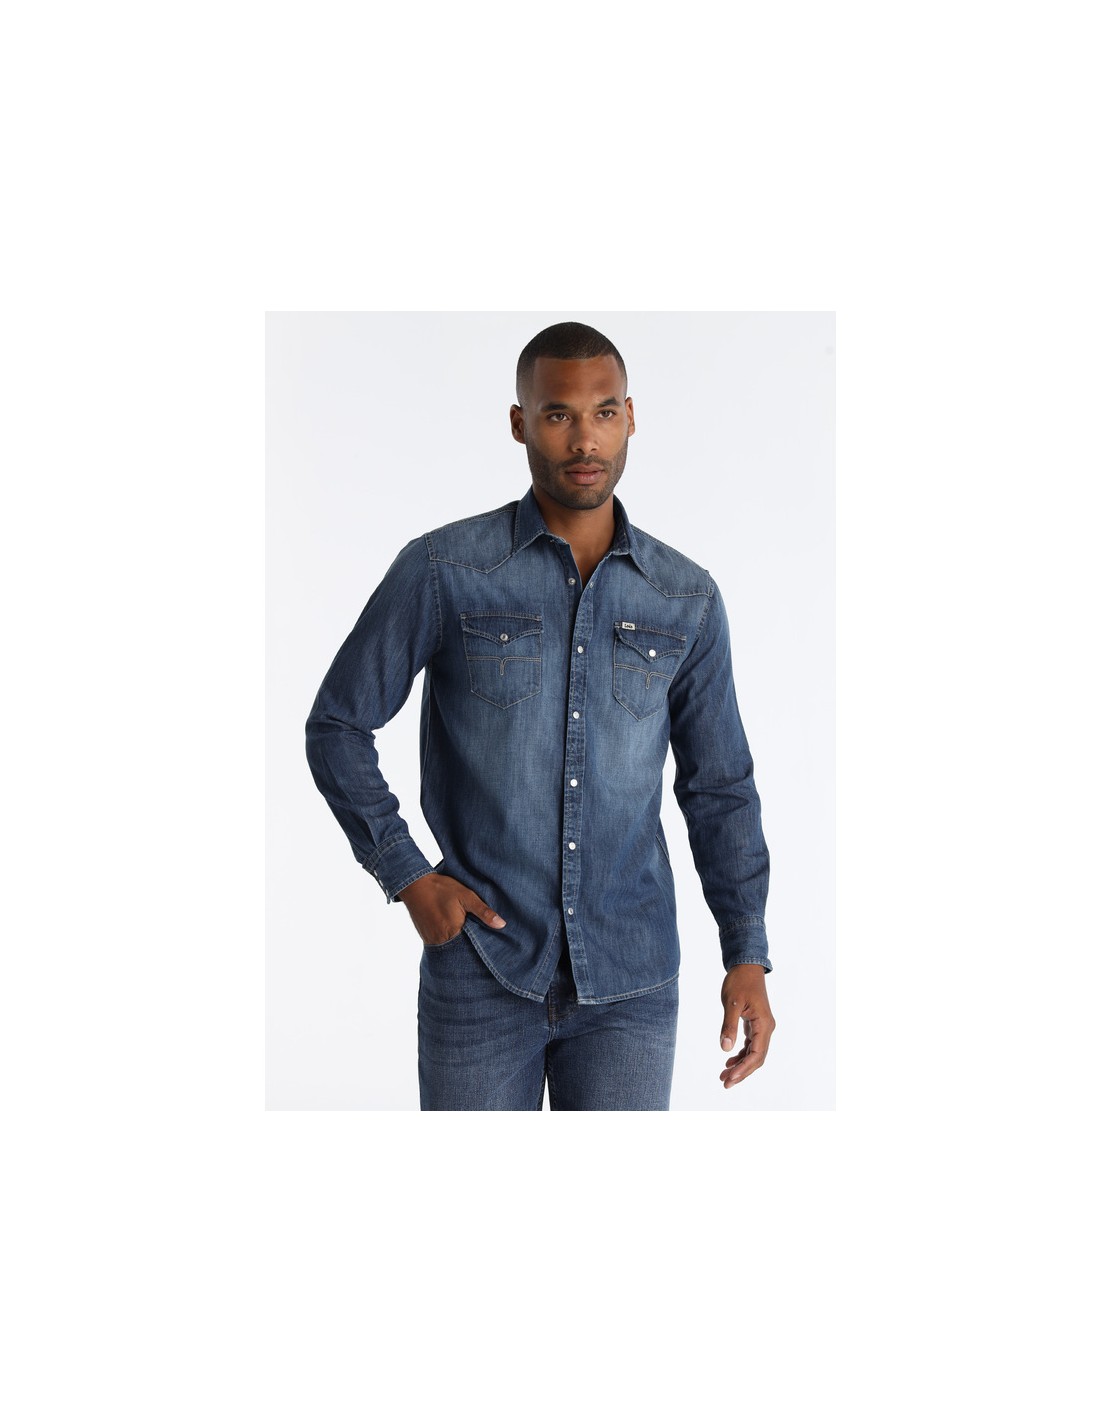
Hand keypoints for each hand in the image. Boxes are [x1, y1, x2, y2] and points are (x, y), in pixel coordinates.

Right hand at [396, 872, 506, 946]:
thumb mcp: (466, 896)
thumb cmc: (441, 889)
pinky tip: (452, 931)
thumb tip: (501, 925)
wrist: (415, 885)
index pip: (473, 946)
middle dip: (469, 945)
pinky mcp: (426, 938)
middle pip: (461, 949)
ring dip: (458, 943)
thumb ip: (483, 912)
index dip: (481, 942)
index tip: (488, 940)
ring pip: (450, 948)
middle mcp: (441, 940)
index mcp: (453, 932)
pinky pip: (440, 945)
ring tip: (465, 933)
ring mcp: (432, 941)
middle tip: (476, 935)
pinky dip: (448, 941)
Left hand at [718, 964, 774, 1087]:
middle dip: (742, 1072)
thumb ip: (729, 1026)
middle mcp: (766, 1028)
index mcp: (764, 1024)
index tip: (730, 1078)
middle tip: (725, 1083)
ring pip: (754, 1053)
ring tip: (724, 1075)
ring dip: (740, 1065)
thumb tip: (725, 1049)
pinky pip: (751, 1045)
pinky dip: (741, 1054)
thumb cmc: (739, 982)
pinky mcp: (756, 1024)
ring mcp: (762, 1026)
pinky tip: (729, 1061)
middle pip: (757, 1058)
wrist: (746, 966)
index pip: (756, 1054)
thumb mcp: (731, 1003)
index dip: (744, 1069)